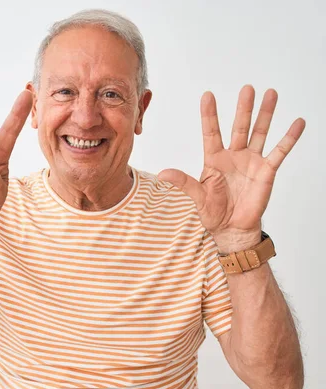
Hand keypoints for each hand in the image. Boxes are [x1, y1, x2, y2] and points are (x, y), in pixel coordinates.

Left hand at [158, 85, 304, 251]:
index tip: (207, 95)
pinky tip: (297, 123)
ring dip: (266, 114)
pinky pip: (280, 151)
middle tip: (247, 89)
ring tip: (271, 94)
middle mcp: (233, 156)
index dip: (209, 114)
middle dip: (243, 108)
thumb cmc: (213, 212)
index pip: (211, 132)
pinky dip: (289, 137)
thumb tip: (163, 174)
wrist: (232, 228)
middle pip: (239, 127)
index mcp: (214, 159)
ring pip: (259, 132)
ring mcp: (251, 161)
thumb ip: (183, 182)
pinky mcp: (266, 171)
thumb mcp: (197, 196)